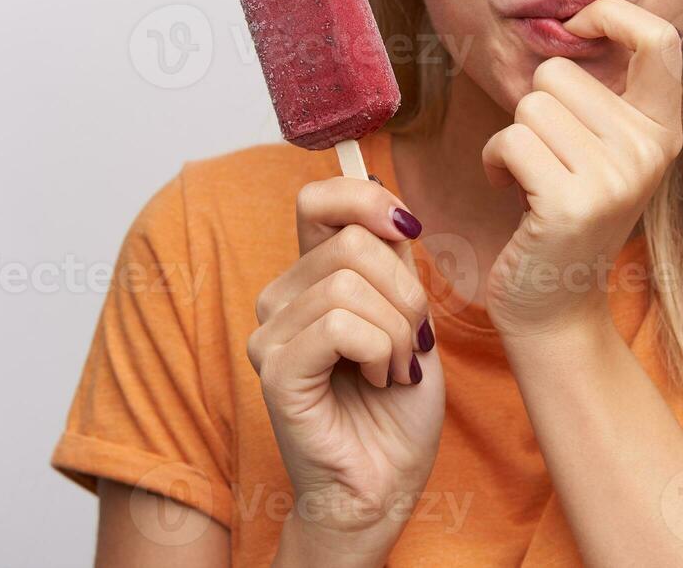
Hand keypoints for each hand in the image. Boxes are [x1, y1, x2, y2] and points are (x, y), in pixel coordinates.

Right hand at [247, 176, 443, 560]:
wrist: (386, 483)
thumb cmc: (397, 407)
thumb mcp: (408, 315)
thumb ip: (393, 262)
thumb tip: (392, 208)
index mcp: (310, 278)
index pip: (318, 200)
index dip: (367, 199)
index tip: (409, 231)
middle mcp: (280, 299)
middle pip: (351, 243)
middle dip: (406, 291)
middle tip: (412, 342)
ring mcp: (270, 335)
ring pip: (349, 284)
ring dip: (397, 330)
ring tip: (395, 369)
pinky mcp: (275, 371)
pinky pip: (340, 326)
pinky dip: (379, 351)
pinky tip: (380, 381)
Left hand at [481, 0, 682, 338]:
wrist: (555, 307)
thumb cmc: (564, 216)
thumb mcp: (603, 152)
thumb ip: (602, 96)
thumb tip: (572, 20)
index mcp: (663, 131)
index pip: (659, 38)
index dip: (611, 14)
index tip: (577, 27)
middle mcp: (649, 150)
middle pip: (560, 72)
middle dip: (535, 109)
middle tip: (548, 161)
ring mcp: (614, 177)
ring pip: (531, 105)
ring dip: (512, 140)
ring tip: (530, 180)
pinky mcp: (571, 201)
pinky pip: (510, 140)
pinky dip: (494, 162)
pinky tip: (509, 192)